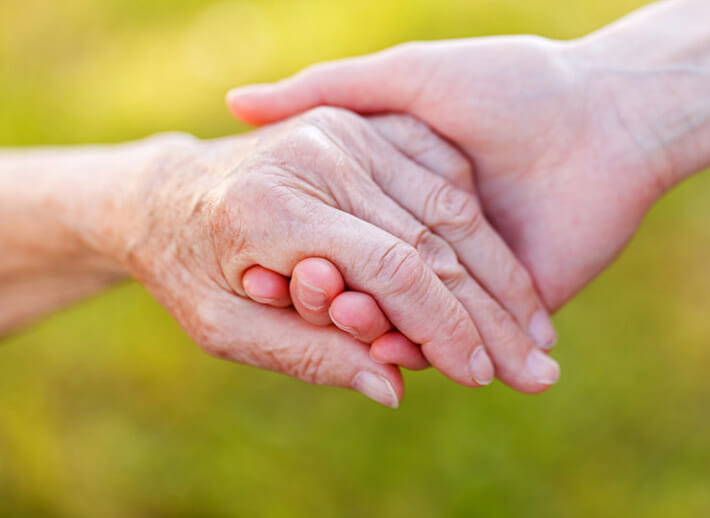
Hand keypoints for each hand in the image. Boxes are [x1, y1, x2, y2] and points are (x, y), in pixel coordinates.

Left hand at [117, 107, 555, 406]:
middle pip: (430, 239)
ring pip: (448, 206)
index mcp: (272, 207)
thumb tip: (394, 385)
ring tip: (536, 329)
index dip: (443, 327)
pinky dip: (478, 227)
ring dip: (498, 273)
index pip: (391, 269)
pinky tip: (507, 274)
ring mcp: (345, 131)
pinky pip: (440, 175)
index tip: (480, 374)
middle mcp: (318, 154)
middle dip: (489, 312)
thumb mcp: (224, 328)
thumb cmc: (189, 268)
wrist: (169, 195)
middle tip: (535, 369)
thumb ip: (307, 355)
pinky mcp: (363, 125)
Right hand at [226, 36, 671, 312]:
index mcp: (399, 190)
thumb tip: (234, 104)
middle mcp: (427, 236)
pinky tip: (390, 348)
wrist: (604, 111)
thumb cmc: (505, 84)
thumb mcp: (406, 78)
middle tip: (285, 297)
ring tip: (343, 321)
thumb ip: (326, 89)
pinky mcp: (507, 305)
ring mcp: (468, 275)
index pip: (336, 236)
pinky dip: (421, 345)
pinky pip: (456, 337)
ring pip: (404, 316)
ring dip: (369, 325)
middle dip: (328, 296)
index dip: (299, 255)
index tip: (258, 269)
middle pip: (366, 282)